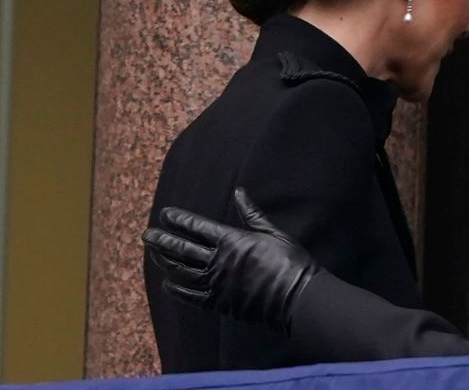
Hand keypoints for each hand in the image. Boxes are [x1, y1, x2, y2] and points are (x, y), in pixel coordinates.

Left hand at [142, 187, 319, 334]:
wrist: (296, 296)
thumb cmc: (290, 261)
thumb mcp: (272, 231)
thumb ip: (251, 213)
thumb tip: (239, 191)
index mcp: (232, 240)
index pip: (197, 227)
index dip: (179, 219)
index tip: (165, 214)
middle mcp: (219, 261)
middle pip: (182, 249)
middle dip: (162, 240)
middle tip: (147, 235)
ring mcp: (216, 283)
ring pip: (181, 271)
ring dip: (165, 262)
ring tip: (154, 255)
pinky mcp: (219, 302)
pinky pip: (190, 296)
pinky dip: (176, 289)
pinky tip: (167, 284)